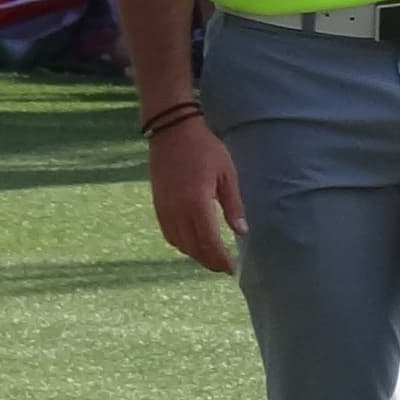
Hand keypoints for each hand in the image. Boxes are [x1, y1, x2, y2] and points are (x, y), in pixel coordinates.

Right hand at [148, 119, 246, 274]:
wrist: (172, 131)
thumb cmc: (205, 149)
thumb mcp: (227, 174)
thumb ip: (233, 205)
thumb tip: (242, 232)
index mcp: (197, 204)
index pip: (209, 242)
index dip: (220, 259)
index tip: (232, 268)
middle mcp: (177, 211)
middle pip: (193, 247)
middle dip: (209, 261)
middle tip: (224, 268)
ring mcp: (164, 209)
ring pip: (179, 243)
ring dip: (195, 255)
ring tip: (211, 258)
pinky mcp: (157, 205)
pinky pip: (168, 233)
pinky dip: (181, 244)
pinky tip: (192, 244)